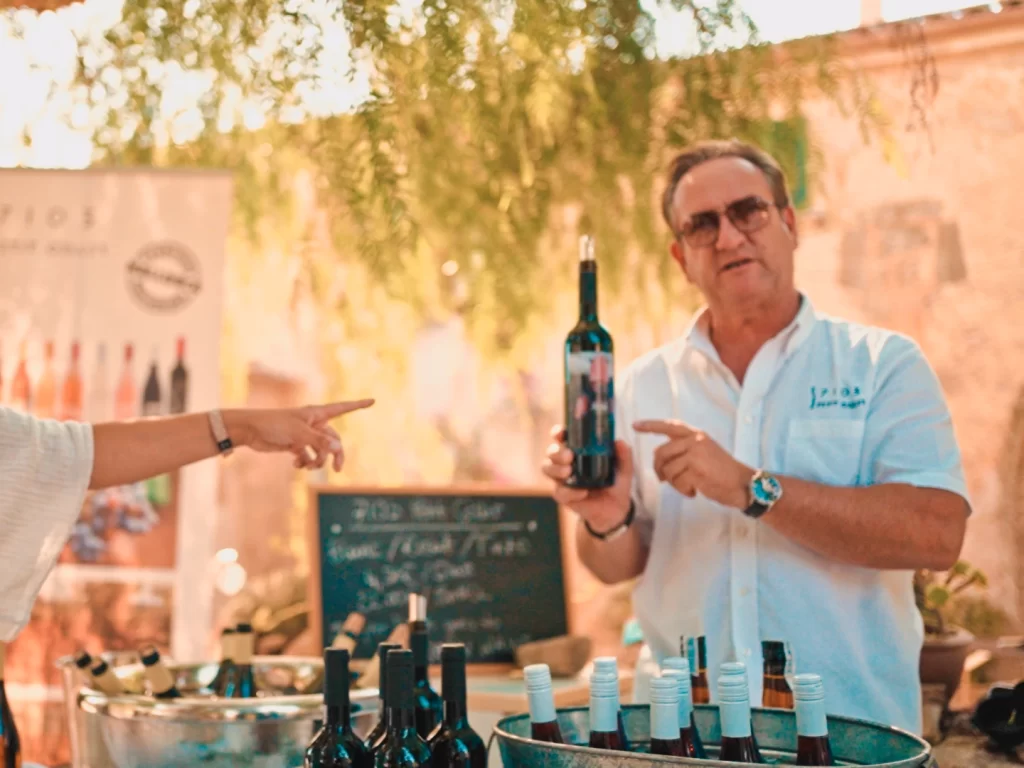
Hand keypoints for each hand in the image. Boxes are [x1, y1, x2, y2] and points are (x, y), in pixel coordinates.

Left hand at [229, 399, 374, 470]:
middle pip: (333, 440)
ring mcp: (305, 434)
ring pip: (321, 450)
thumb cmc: (274, 425)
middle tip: (337, 469)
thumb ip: (319, 441)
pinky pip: (308, 455)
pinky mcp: (295, 444)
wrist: (250, 430)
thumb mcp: (299, 433)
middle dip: (335, 454)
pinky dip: (305, 462)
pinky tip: (296, 464)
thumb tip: (338, 447)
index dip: (358, 405)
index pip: (343, 408)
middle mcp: (313, 423)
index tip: (373, 401)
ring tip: (305, 466)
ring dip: (317, 461)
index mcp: (317, 414)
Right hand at [540, 425, 633, 533]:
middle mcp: (566, 462)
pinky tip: (583, 492)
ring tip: (569, 472)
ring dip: (556, 469)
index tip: (562, 433)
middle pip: (551, 452)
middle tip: (570, 456)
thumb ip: (624, 455)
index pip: (562, 437)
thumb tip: (619, 442)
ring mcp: (562, 479)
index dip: (558, 433)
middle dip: (557, 452)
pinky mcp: (564, 496)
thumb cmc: (616, 483)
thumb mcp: (624, 469)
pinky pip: (559, 492)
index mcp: (578, 450)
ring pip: (547, 468)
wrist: (615, 508)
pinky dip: (570, 492)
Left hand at [633, 419, 752, 508]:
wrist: (743, 484)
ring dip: (674, 483)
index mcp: (696, 434)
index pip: (669, 426)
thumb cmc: (722, 471)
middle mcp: (695, 441)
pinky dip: (683, 490)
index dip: (650, 425)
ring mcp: (696, 455)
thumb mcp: (703, 452)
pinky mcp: (697, 471)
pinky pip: (678, 483)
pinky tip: (694, 491)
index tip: (634, 425)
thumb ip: (683, 449)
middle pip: (661, 453)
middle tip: (664, 480)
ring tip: (688, 486)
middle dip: (659, 469)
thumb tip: (658, 455)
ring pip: (668, 470)